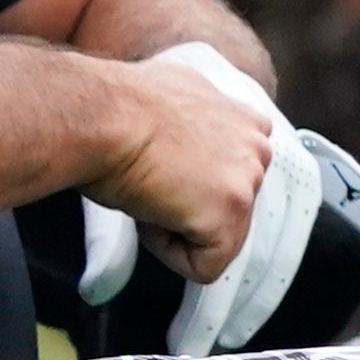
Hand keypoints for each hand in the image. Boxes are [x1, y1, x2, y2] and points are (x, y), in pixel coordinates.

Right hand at [90, 55, 278, 280]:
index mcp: (247, 121)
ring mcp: (248, 181)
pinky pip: (205, 265)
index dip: (189, 181)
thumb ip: (199, 117)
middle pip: (227, 205)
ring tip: (147, 193)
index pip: (231, 173)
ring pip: (217, 236)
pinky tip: (149, 215)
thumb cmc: (117, 106)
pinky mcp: (230, 212)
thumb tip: (187, 127)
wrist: (101, 115)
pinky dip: (169, 254)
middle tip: (150, 181)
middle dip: (187, 204)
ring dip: (176, 226)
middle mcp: (257, 147)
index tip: (160, 168)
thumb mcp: (174, 94)